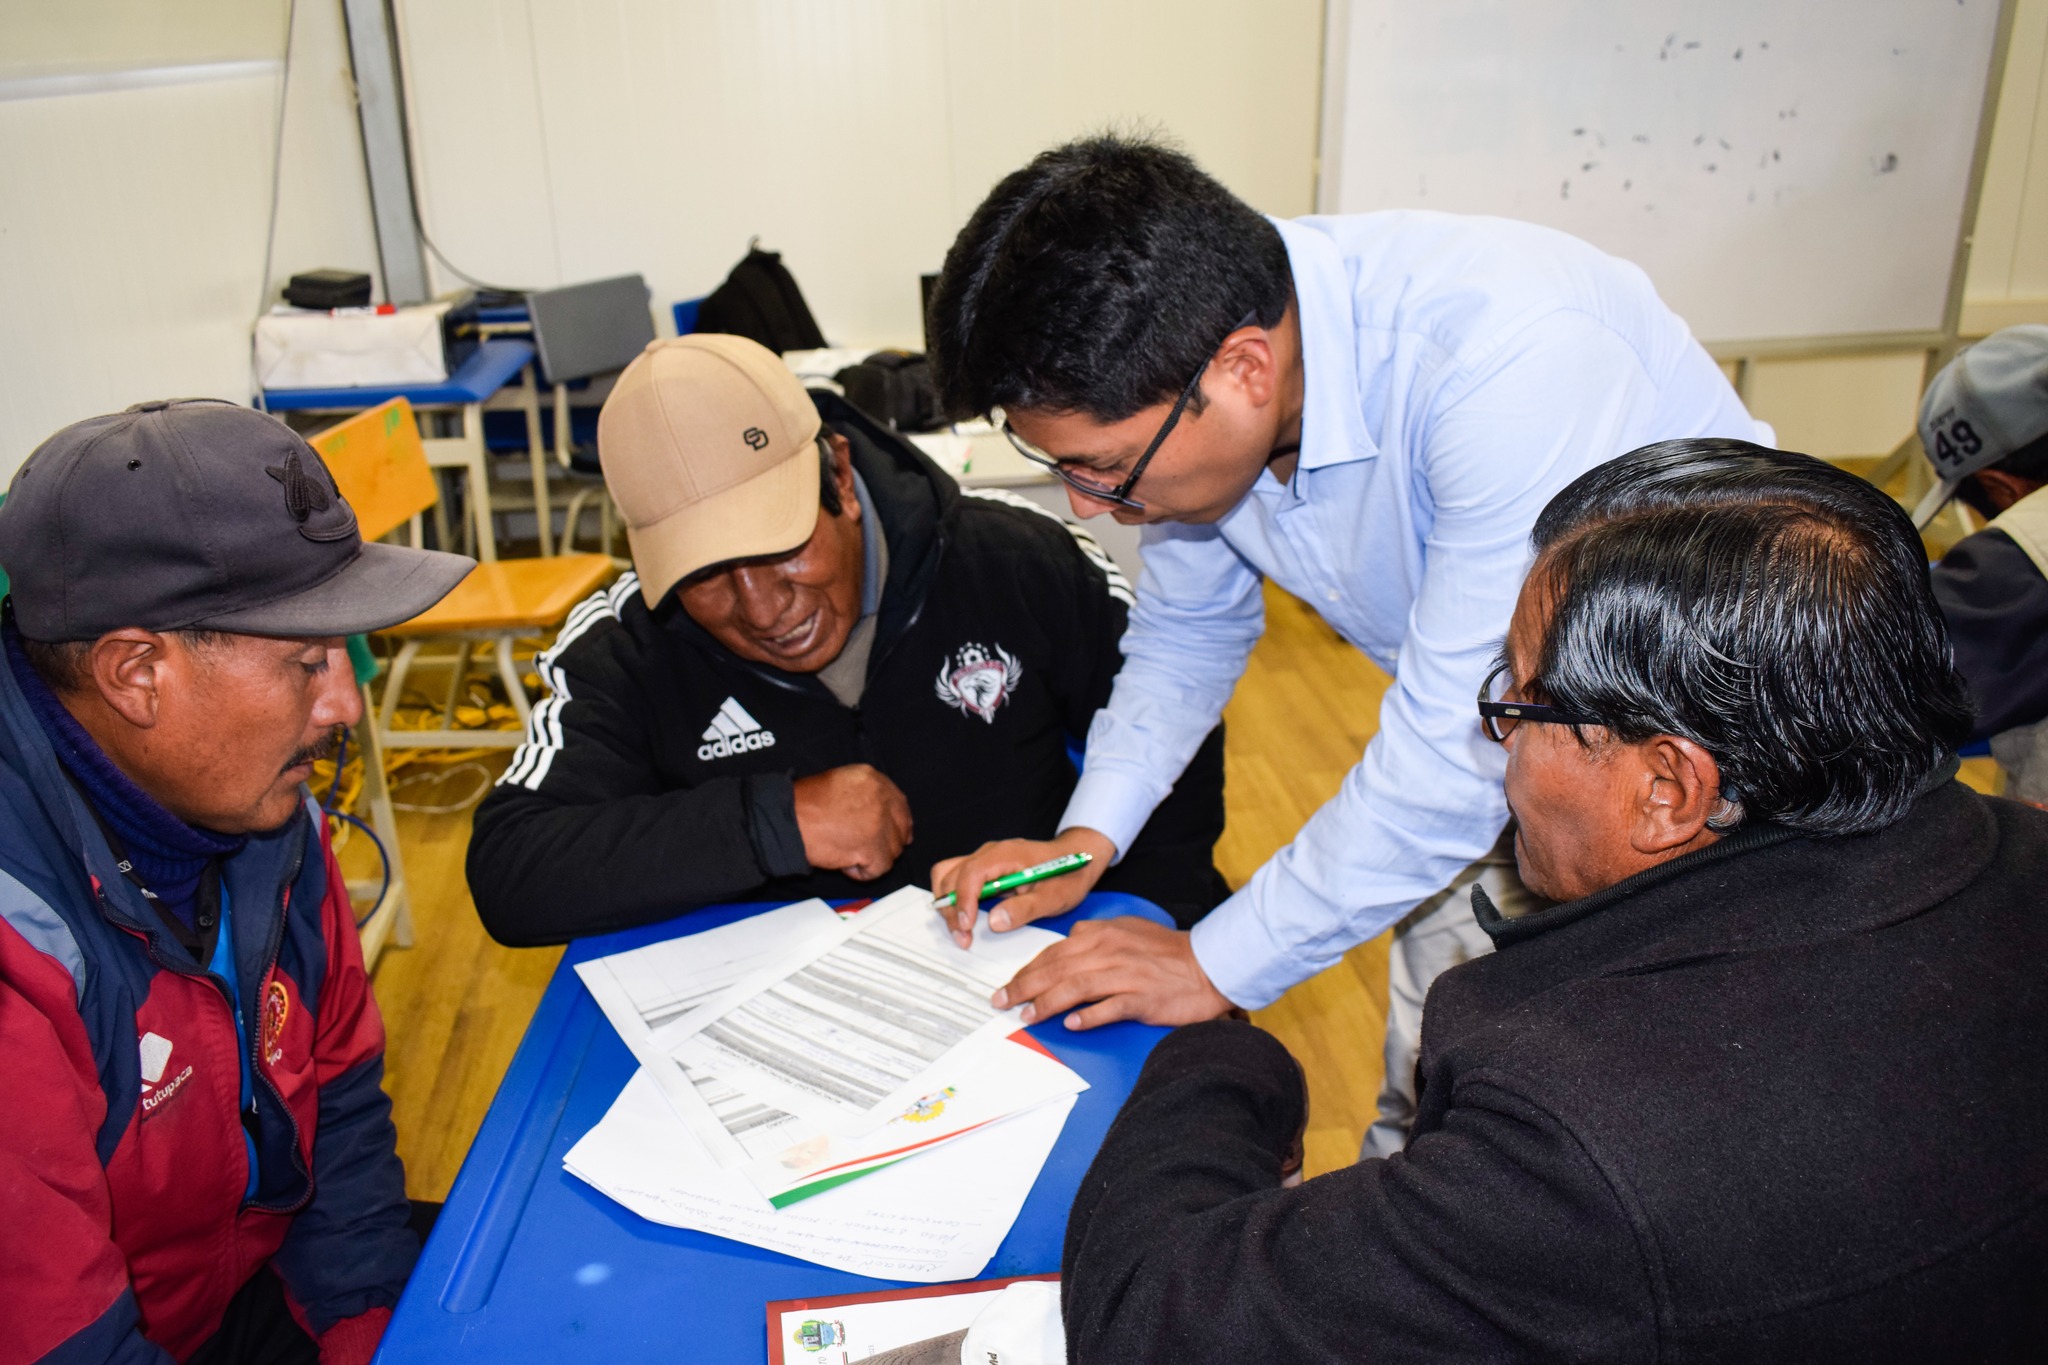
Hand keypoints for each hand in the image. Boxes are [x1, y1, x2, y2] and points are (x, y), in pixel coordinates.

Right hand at [792, 764, 912, 880]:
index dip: (896, 821)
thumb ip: (864, 795)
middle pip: (901, 827)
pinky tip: (845, 863)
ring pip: (892, 850)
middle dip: (889, 841)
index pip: (898, 803)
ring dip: (873, 857)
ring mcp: (880, 823)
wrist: (788, 820)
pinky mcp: (873, 848)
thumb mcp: (839, 783)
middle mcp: (881, 798)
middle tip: (872, 850)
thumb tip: (880, 814)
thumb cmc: (803, 805)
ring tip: (848, 852)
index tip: (893, 832)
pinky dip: (862, 872)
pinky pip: (879, 869)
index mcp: (873, 779)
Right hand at [930, 827, 1114, 945]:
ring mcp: (984, 859)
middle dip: (951, 908)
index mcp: (1005, 855)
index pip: (971, 874)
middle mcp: (989, 853)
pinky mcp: (984, 869)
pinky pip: (957, 880)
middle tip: (963, 938)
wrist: (1076, 857)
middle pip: (950, 875)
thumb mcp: (1054, 897)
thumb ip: (1025, 909)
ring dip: (948, 903)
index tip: (967, 926)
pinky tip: (967, 919)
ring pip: (947, 876)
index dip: (963, 901)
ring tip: (962, 930)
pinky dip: (955, 900)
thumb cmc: (1066, 875)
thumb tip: (994, 922)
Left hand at [991, 916, 1234, 1030]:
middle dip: (1024, 986)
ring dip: (1046, 1003)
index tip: (1010, 985)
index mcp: (1103, 935)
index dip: (1027, 969)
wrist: (1211, 964)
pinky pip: (1109, 1008)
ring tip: (1027, 1016)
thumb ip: (1097, 936)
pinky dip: (1089, 1016)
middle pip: (1056, 969)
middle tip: (1002, 1001)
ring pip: (1075, 987)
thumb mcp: (1128, 930)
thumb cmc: (1168, 951)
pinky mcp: (1143, 998)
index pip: (1054, 951)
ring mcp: (1126, 975)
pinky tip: (1072, 1024)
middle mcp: (1110, 952)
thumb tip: (1069, 941)